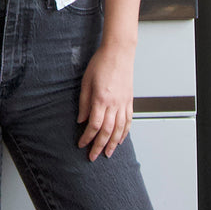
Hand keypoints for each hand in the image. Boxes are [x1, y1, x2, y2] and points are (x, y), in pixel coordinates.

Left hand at [77, 45, 133, 160]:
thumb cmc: (100, 63)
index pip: (94, 125)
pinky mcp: (129, 101)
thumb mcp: (86, 82)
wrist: (119, 52)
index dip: (87, 137)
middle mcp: (114, 104)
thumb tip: (81, 120)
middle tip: (93, 157)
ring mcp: (123, 103)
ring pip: (120, 129)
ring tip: (107, 153)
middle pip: (107, 131)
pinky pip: (128, 121)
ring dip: (113, 144)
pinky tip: (120, 140)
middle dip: (99, 146)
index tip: (81, 145)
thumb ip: (84, 103)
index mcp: (101, 99)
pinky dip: (124, 133)